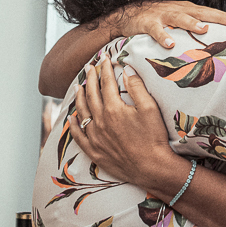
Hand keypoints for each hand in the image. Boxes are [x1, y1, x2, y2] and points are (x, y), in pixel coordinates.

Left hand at [70, 55, 176, 189]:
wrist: (152, 168)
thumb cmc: (153, 138)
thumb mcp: (150, 109)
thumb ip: (137, 87)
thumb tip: (127, 70)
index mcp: (113, 109)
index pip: (106, 83)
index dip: (105, 69)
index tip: (104, 59)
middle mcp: (100, 121)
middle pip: (92, 95)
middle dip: (90, 79)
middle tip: (89, 67)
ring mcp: (95, 137)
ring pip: (82, 113)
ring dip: (79, 97)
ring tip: (78, 86)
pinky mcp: (95, 152)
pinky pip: (79, 136)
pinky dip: (74, 126)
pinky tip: (72, 118)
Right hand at [108, 1, 225, 49]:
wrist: (127, 14)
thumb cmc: (156, 18)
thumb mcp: (177, 20)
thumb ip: (192, 27)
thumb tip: (212, 40)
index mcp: (187, 9)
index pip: (209, 13)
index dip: (225, 17)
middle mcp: (177, 10)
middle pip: (201, 13)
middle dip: (219, 17)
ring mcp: (162, 15)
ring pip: (180, 18)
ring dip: (192, 23)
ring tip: (204, 30)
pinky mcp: (147, 23)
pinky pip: (156, 30)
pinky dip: (163, 36)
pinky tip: (170, 44)